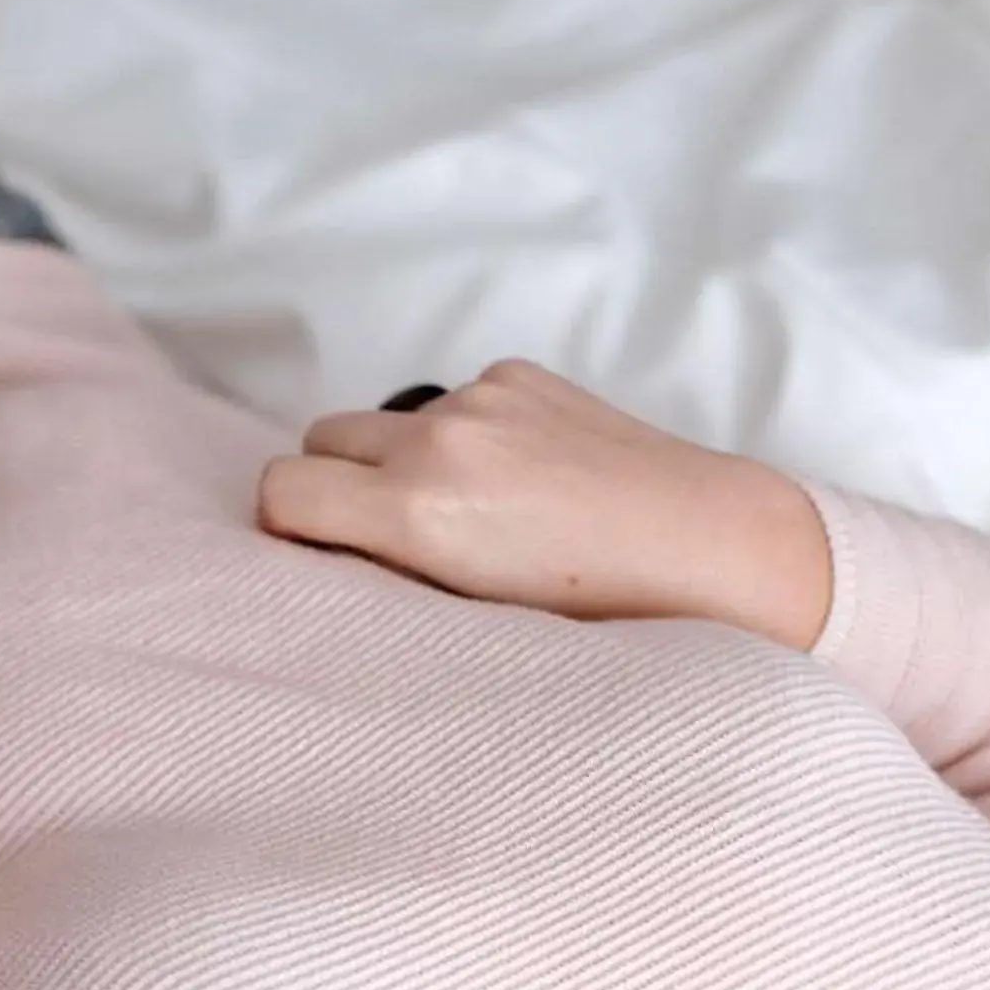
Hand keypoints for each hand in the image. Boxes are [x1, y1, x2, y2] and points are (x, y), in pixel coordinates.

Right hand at [255, 360, 834, 651]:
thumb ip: (382, 568)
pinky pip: (452, 400)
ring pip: (388, 420)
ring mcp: (483, 397)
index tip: (323, 552)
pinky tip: (517, 477)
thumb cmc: (590, 611)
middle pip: (321, 437)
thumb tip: (329, 545)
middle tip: (389, 535)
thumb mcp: (459, 614)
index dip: (290, 523)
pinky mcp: (521, 375)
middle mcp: (439, 439)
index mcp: (416, 509)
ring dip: (402, 457)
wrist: (709, 551)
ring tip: (468, 510)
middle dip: (338, 482)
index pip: (280, 487)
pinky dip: (464, 433)